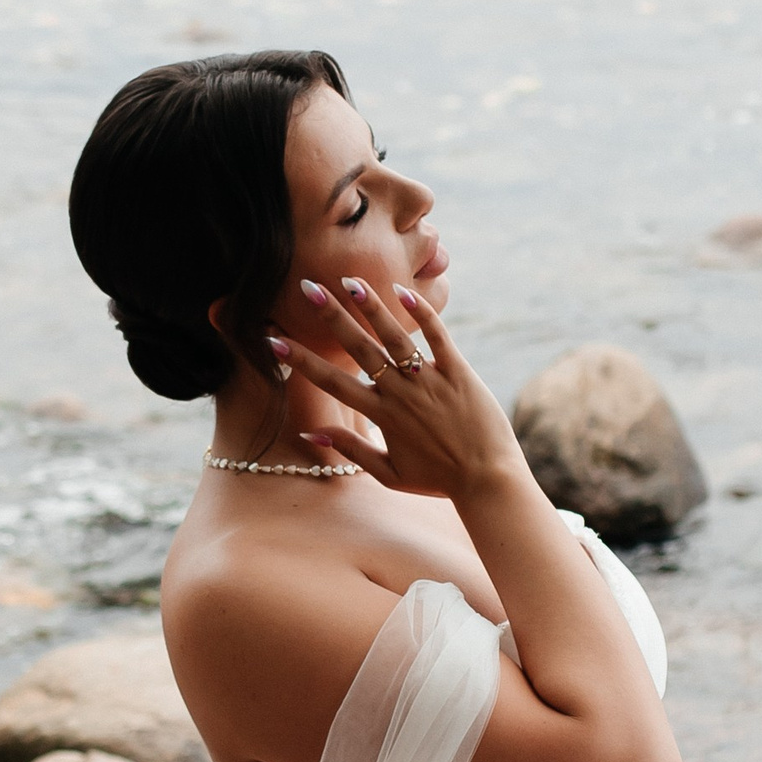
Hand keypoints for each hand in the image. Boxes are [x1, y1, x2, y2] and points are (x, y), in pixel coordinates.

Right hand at [275, 283, 526, 501]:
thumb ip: (350, 449)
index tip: (274, 340)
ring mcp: (430, 382)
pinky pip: (437, 338)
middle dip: (331, 317)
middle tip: (308, 288)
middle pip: (359, 349)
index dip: (301, 360)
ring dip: (371, 308)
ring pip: (395, 338)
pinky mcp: (459, 373)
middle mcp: (401, 395)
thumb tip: (310, 432)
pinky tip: (402, 291)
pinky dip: (421, 314)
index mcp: (381, 416)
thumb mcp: (389, 473)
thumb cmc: (438, 478)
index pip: (332, 382)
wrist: (487, 480)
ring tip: (349, 280)